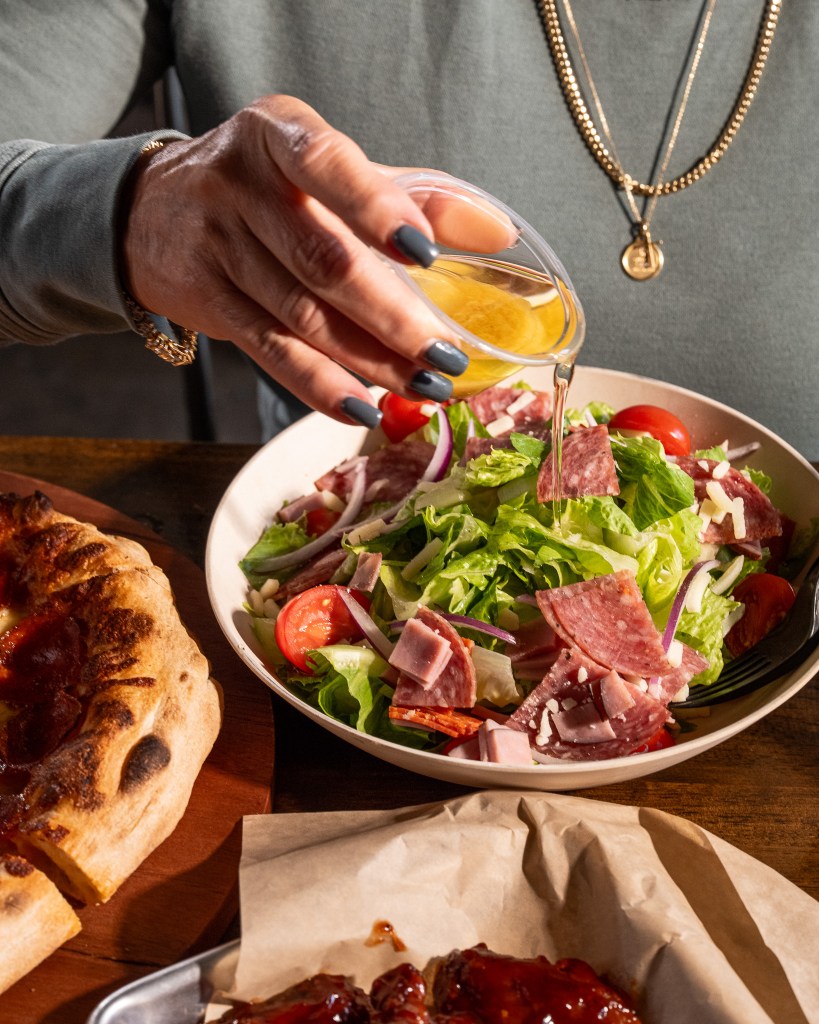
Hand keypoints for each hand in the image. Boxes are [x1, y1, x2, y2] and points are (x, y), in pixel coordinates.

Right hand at [120, 95, 510, 425]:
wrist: (152, 211)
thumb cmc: (266, 188)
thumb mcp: (328, 172)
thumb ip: (413, 195)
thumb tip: (498, 232)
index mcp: (279, 134)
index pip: (329, 166)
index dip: (377, 209)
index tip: (425, 253)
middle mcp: (240, 184)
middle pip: (322, 260)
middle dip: (390, 315)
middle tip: (444, 352)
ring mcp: (216, 244)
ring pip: (301, 315)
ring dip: (368, 359)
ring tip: (424, 384)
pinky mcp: (206, 299)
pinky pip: (270, 350)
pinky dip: (319, 384)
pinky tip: (363, 406)